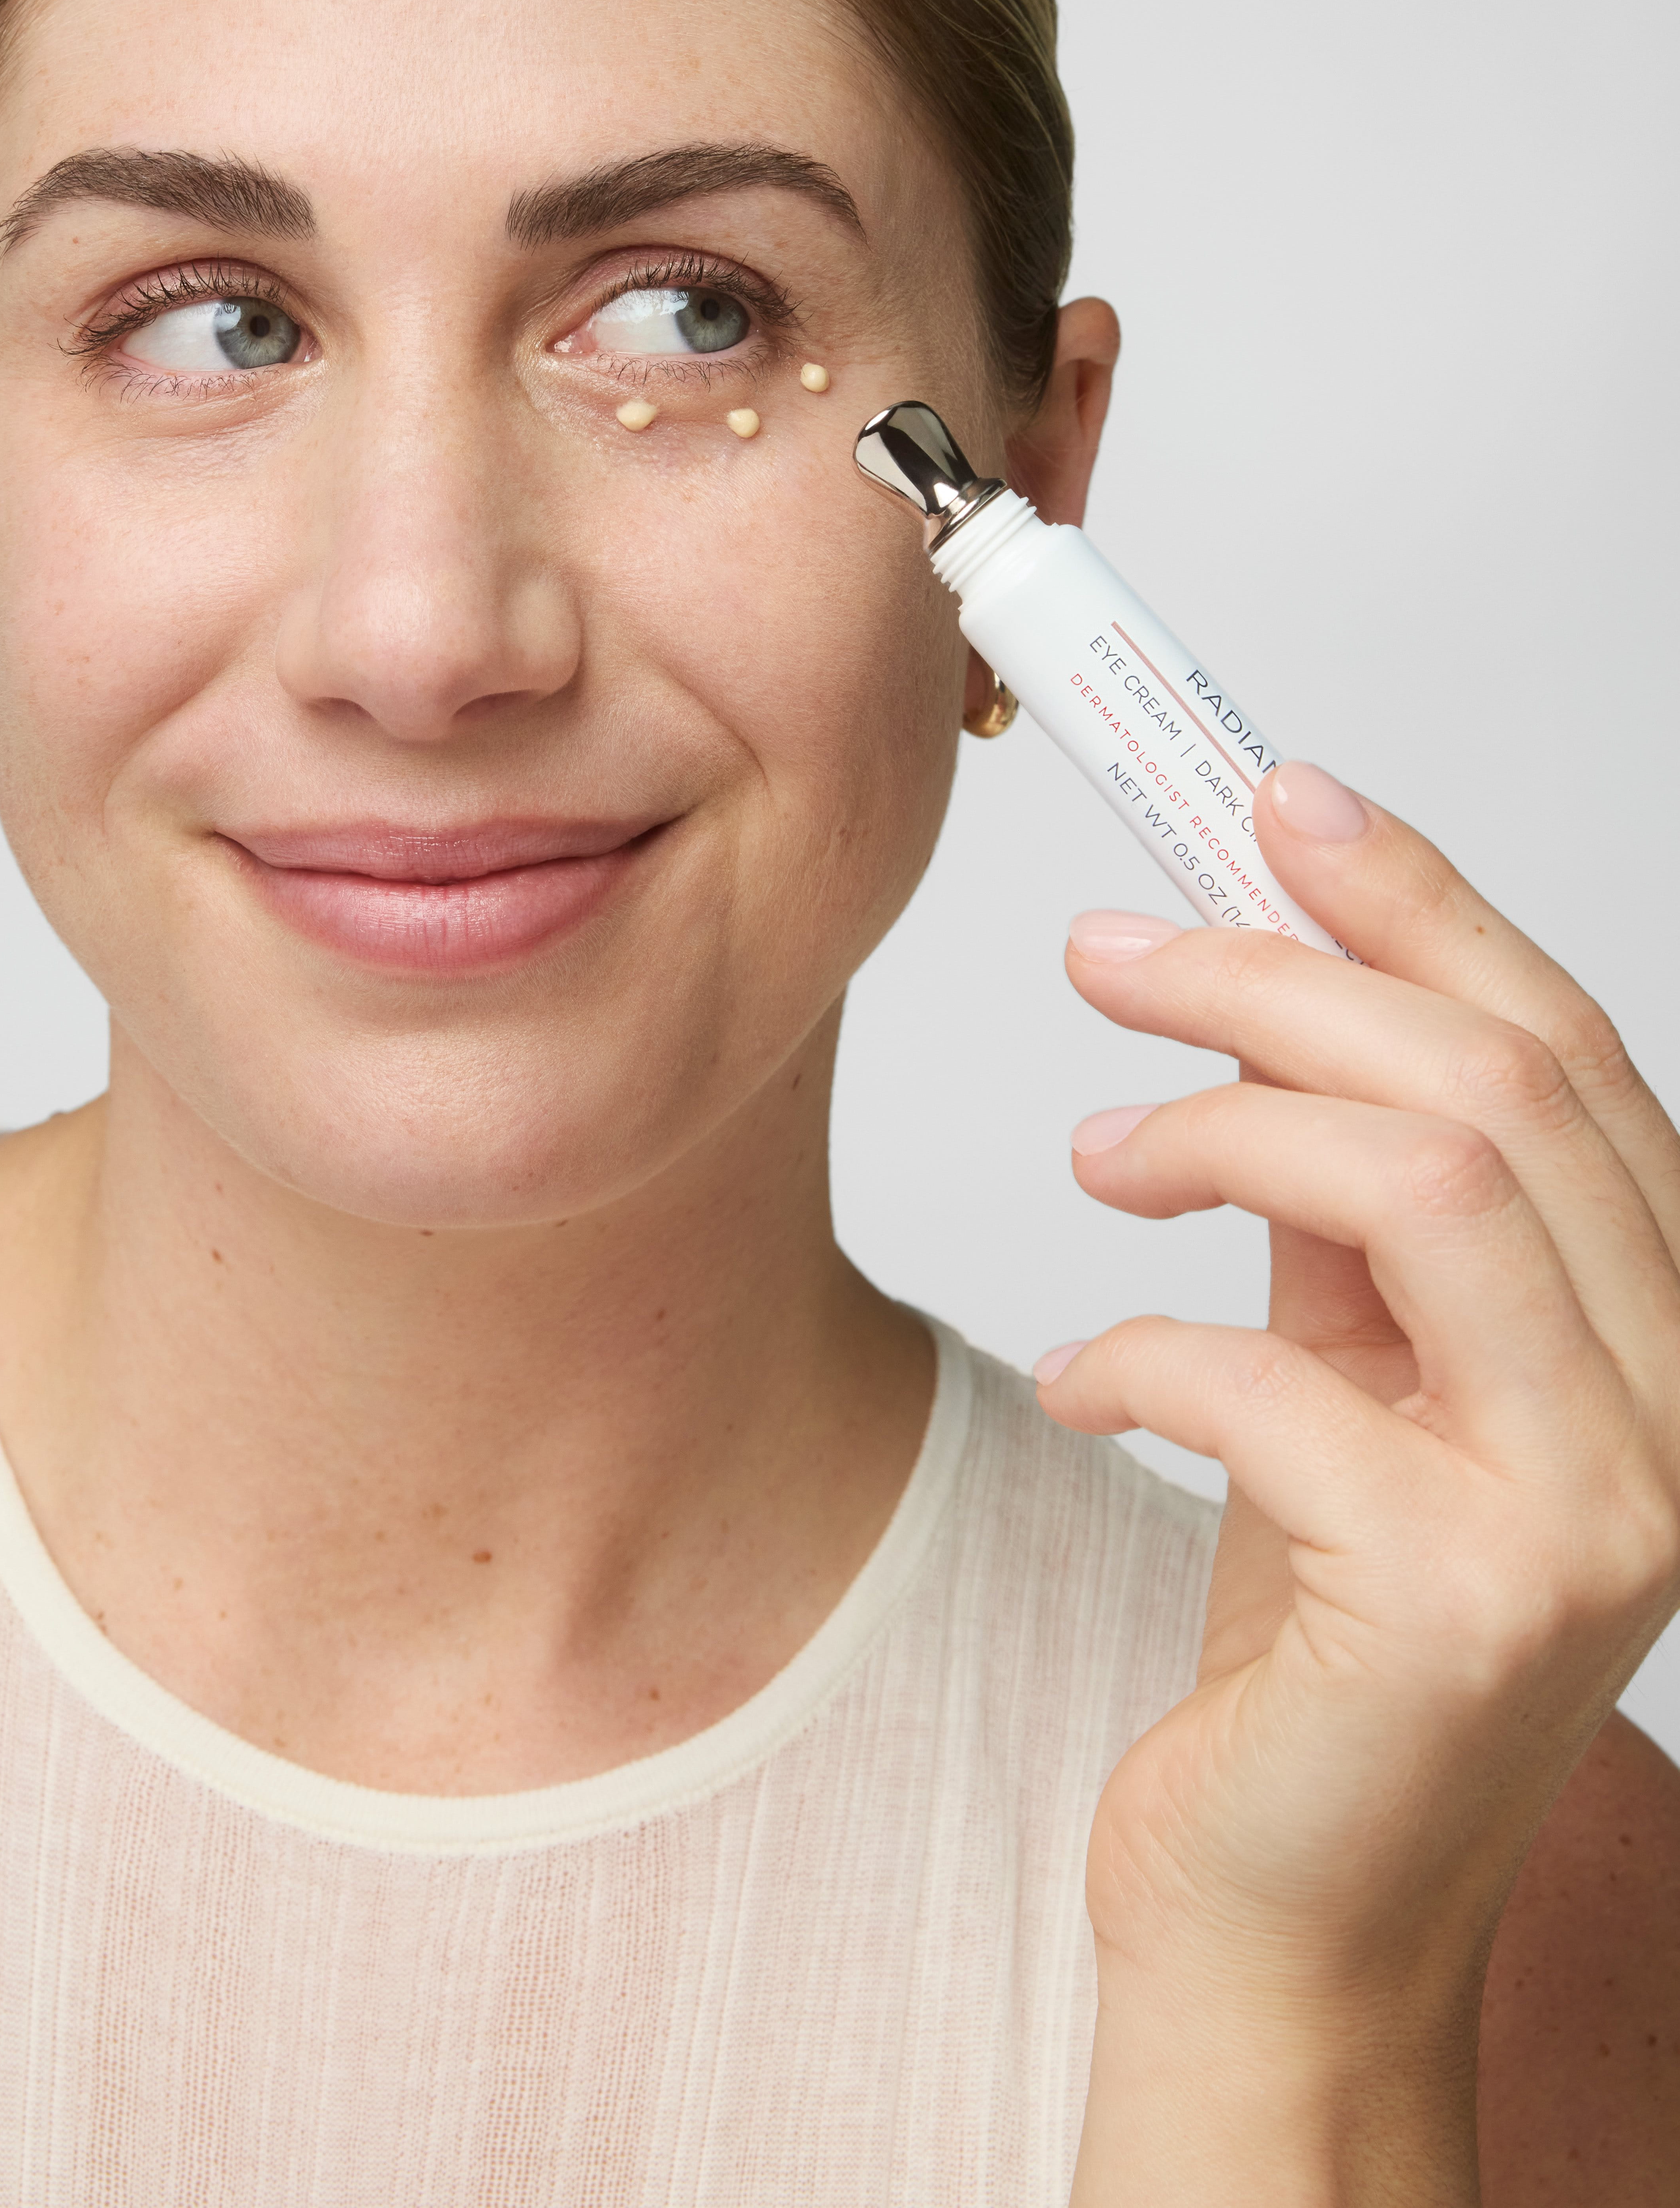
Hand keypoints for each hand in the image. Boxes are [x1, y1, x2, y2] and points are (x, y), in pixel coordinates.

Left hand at [1043, 762, 1679, 2198]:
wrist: (1291, 1907)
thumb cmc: (1311, 1622)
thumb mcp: (1349, 1360)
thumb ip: (1346, 1193)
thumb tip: (1272, 974)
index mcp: (1664, 1325)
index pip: (1567, 1046)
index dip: (1420, 898)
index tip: (1270, 799)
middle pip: (1486, 1085)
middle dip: (1273, 980)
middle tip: (1108, 952)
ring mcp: (1597, 1510)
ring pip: (1420, 1181)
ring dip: (1215, 1125)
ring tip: (1093, 1151)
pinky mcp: (1469, 1599)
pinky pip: (1275, 1377)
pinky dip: (1138, 1349)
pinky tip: (1085, 1374)